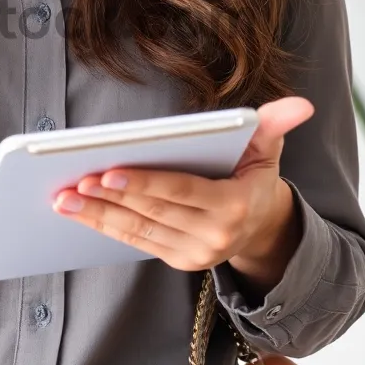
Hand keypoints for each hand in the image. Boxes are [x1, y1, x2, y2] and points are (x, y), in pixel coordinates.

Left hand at [51, 97, 313, 275]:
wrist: (265, 227)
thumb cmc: (255, 175)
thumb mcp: (268, 147)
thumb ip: (276, 123)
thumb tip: (301, 104)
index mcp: (233, 205)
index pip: (182, 191)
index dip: (144, 184)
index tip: (108, 172)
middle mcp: (214, 236)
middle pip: (153, 213)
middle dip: (109, 198)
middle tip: (73, 181)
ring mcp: (194, 253)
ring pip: (137, 231)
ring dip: (97, 216)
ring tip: (62, 198)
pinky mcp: (177, 259)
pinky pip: (135, 241)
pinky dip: (104, 226)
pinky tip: (77, 211)